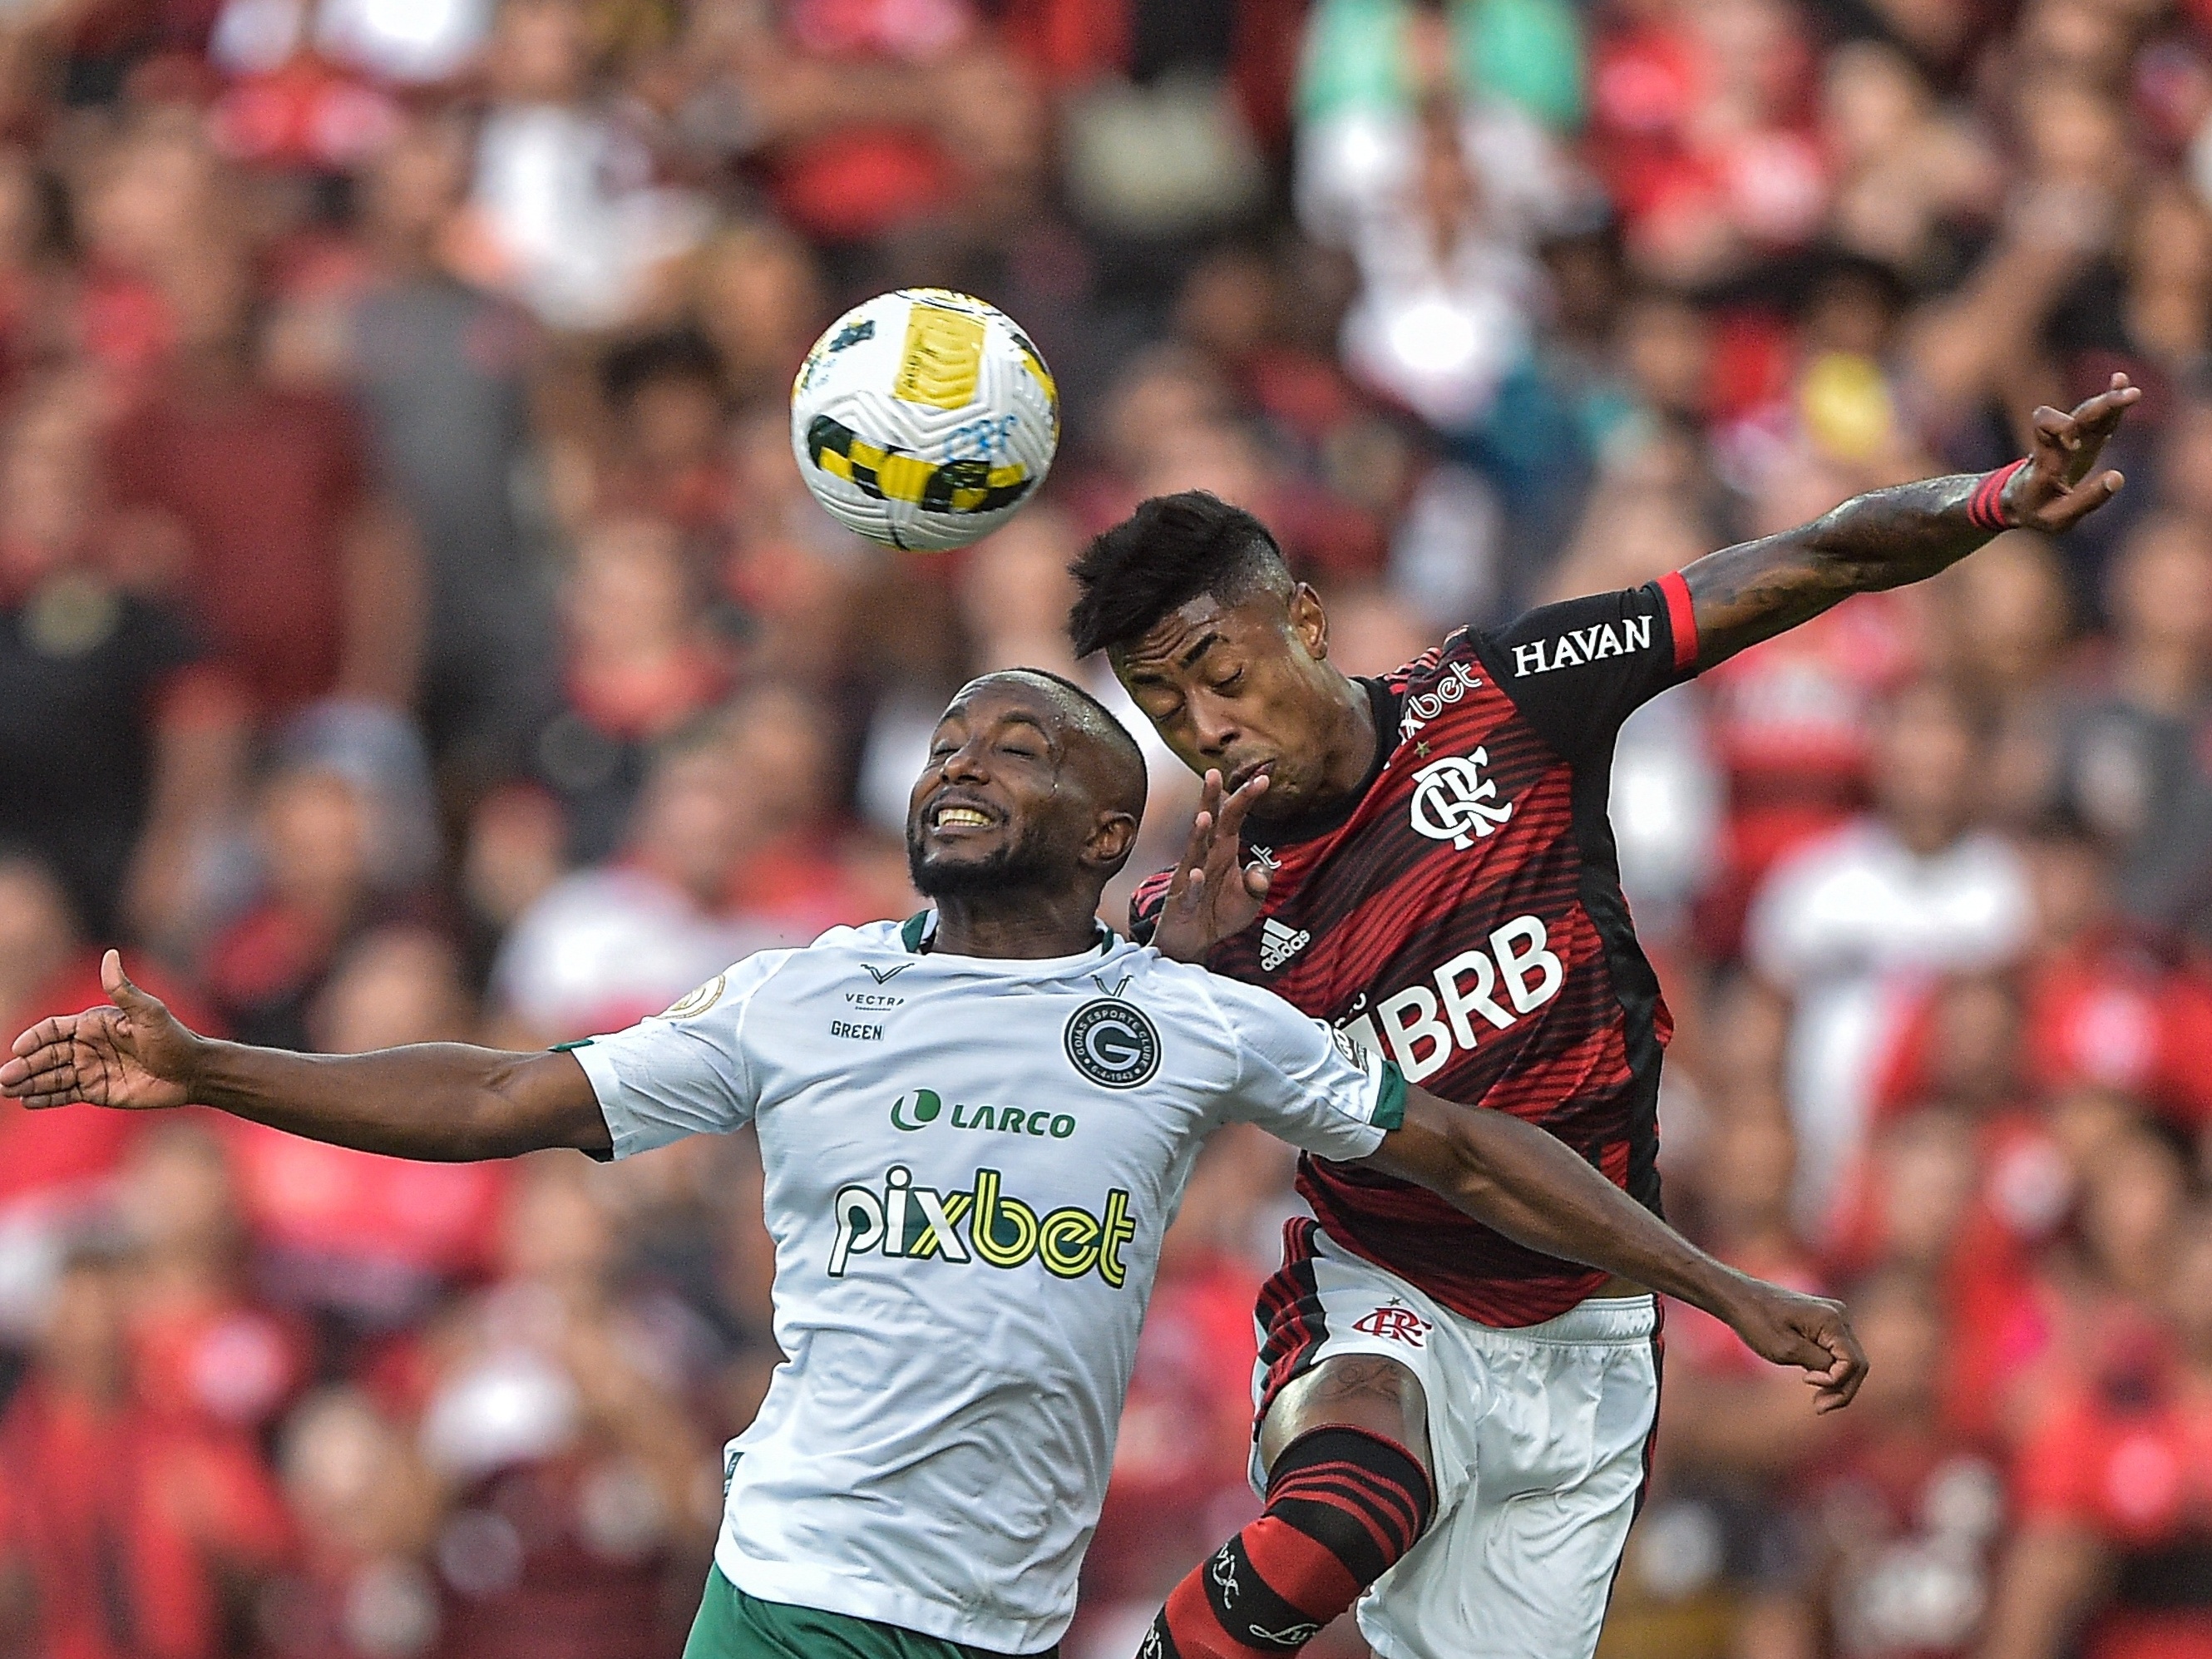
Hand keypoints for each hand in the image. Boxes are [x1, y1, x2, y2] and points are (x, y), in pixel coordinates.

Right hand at [0, 951, 204, 1111]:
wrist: (193, 1072)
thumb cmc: (174, 1039)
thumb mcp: (150, 1012)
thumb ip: (124, 989)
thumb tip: (111, 955)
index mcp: (94, 1024)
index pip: (53, 1029)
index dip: (34, 1038)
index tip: (18, 1048)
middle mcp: (87, 1046)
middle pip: (46, 1055)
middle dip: (23, 1065)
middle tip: (3, 1078)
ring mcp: (90, 1069)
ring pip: (51, 1076)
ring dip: (28, 1082)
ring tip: (7, 1090)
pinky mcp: (96, 1091)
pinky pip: (64, 1094)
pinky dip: (45, 1098)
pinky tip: (27, 1102)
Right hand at [1150, 770, 1273, 963]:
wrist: (1193, 942)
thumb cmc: (1218, 913)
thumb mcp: (1249, 900)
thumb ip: (1259, 882)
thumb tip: (1263, 870)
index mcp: (1223, 851)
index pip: (1234, 818)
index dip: (1246, 799)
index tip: (1263, 778)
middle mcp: (1206, 858)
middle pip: (1208, 824)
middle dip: (1210, 799)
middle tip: (1212, 773)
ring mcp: (1190, 877)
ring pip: (1194, 852)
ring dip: (1198, 835)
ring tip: (1204, 817)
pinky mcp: (1182, 901)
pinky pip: (1190, 890)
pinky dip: (1195, 883)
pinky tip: (1199, 874)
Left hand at [1721, 1276, 1867, 1413]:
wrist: (1738, 1298)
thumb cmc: (1757, 1321)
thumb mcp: (1787, 1349)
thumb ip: (1819, 1364)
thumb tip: (1840, 1375)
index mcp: (1832, 1320)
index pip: (1854, 1363)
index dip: (1837, 1381)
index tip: (1806, 1381)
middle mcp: (1840, 1316)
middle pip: (1856, 1364)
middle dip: (1841, 1390)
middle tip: (1819, 1408)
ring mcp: (1833, 1318)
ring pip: (1848, 1360)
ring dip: (1836, 1384)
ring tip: (1818, 1404)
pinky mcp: (1824, 1323)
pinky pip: (1836, 1353)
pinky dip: (1829, 1371)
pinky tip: (1814, 1384)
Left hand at [2003, 372, 2140, 533]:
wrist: (2019, 498)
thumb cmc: (2038, 510)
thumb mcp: (2057, 518)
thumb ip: (2086, 500)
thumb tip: (2118, 477)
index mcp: (2045, 464)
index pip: (2046, 434)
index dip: (2059, 428)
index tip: (2074, 444)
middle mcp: (2056, 444)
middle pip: (2078, 418)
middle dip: (2101, 406)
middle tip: (2129, 396)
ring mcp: (2070, 438)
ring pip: (2089, 414)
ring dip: (2109, 401)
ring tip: (2131, 391)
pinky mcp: (2084, 437)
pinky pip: (2099, 417)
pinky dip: (2111, 403)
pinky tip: (2121, 380)